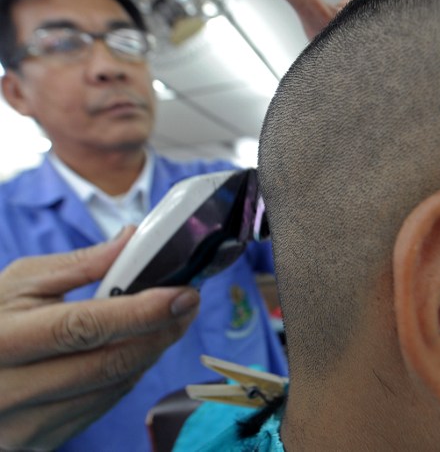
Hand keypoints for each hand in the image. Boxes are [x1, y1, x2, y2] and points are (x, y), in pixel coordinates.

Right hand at [0, 229, 199, 450]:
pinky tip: (138, 349)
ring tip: (168, 322)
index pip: (85, 327)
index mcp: (3, 340)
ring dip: (150, 353)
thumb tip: (135, 241)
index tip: (184, 294)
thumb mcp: (21, 281)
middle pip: (109, 364)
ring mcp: (25, 424)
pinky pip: (101, 407)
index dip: (141, 312)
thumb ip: (81, 263)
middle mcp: (11, 391)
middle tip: (188, 304)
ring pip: (113, 388)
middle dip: (161, 332)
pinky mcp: (39, 441)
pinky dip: (127, 375)